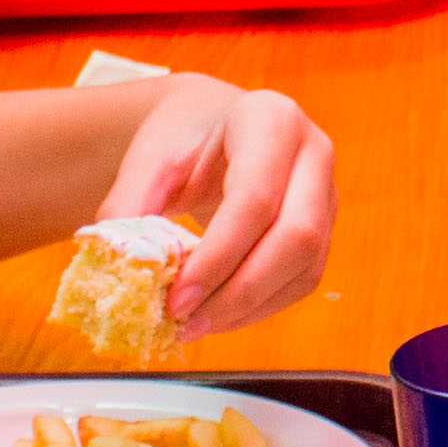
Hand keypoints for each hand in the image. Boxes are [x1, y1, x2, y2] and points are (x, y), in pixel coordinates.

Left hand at [96, 75, 335, 332]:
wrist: (214, 125)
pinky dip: (261, 307)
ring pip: (306, 265)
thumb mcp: (149, 158)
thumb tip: (119, 267)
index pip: (255, 198)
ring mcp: (328, 192)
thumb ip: (130, 205)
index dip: (218, 256)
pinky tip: (219, 316)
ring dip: (250, 307)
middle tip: (187, 322)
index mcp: (271, 121)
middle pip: (296, 236)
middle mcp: (313, 153)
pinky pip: (304, 279)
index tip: (176, 299)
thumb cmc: (183, 139)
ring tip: (195, 325)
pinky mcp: (326, 228)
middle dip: (240, 291)